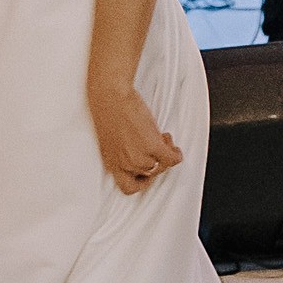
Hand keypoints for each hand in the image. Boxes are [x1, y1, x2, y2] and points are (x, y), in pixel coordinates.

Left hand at [90, 78, 184, 194]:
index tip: (146, 172)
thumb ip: (122, 150)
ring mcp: (138, 157)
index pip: (127, 188)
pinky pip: (171, 158)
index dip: (141, 183)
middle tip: (157, 148)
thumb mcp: (110, 138)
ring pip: (161, 166)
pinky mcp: (152, 146)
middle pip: (149, 175)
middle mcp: (124, 164)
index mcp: (111, 162)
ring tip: (161, 138)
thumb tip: (138, 151)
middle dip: (156, 162)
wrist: (109, 94)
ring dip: (165, 153)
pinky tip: (172, 144)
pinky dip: (176, 153)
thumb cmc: (106, 109)